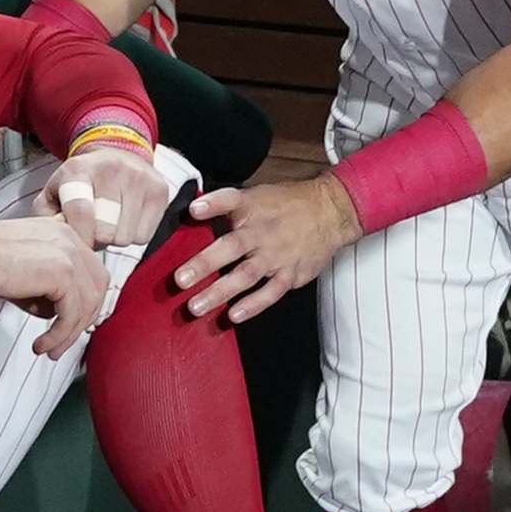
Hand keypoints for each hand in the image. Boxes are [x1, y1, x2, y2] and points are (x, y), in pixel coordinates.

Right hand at [0, 213, 108, 359]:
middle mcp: (69, 240)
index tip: (72, 324)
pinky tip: (42, 344)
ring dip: (70, 333)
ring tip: (51, 349)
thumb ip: (44, 288)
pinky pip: (71, 314)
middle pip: (96, 287)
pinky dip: (59, 335)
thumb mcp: (21, 274)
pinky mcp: (61, 272)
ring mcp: (68, 254)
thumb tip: (54, 314)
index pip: (90, 272)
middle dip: (83, 320)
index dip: (85, 301)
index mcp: (62, 234)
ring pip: (86, 303)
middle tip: (63, 342)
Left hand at [47, 143, 169, 249]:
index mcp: (78, 169)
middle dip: (97, 239)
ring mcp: (139, 177)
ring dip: (116, 238)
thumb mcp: (54, 192)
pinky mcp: (159, 189)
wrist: (117, 153)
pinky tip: (127, 220)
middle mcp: (111, 168)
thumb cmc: (82, 182)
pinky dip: (134, 236)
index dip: (80, 235)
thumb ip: (46, 215)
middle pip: (105, 230)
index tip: (79, 243)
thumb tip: (56, 238)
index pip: (81, 211)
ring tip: (110, 223)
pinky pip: (144, 236)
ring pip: (126, 237)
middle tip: (94, 229)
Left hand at [172, 173, 362, 322]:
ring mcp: (277, 255)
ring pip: (246, 275)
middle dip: (204, 264)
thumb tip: (191, 212)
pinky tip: (234, 315)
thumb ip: (225, 206)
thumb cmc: (288, 205)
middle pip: (232, 246)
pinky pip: (271, 292)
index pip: (231, 200)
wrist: (330, 213)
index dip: (213, 204)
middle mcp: (263, 232)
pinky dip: (253, 304)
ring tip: (196, 306)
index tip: (194, 210)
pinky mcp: (291, 274)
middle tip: (180, 280)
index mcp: (252, 208)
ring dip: (220, 292)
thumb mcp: (258, 195)